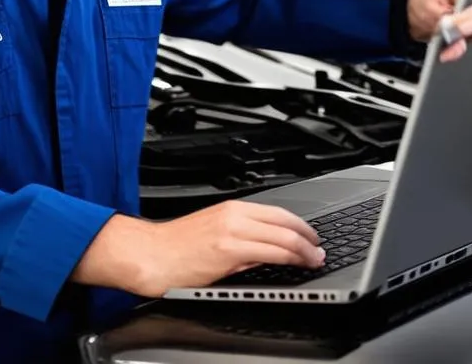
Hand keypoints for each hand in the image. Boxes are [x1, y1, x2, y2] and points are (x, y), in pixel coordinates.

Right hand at [71, 200, 324, 297]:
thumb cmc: (176, 247)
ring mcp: (232, 232)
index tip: (311, 238)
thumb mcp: (214, 233)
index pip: (278, 213)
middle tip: (320, 249)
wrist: (151, 254)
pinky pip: (268, 252)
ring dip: (304, 249)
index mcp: (231, 209)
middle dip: (308, 237)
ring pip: (281, 237)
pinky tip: (297, 263)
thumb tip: (265, 250)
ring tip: (315, 258)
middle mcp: (234, 216)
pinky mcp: (229, 251)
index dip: (300, 226)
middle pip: (284, 222)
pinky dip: (288, 257)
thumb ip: (241, 239)